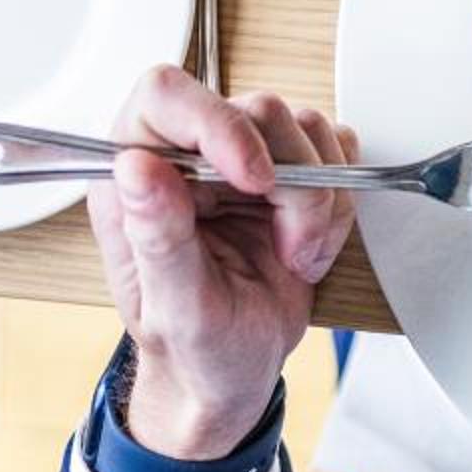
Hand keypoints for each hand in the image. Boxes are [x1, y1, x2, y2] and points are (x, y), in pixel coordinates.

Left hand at [86, 66, 357, 461]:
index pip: (166, 96)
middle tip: (288, 246)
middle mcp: (187, 156)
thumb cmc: (193, 351)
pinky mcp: (288, 169)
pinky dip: (337, 204)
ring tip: (297, 255)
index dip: (217, 122)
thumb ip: (157, 236)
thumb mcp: (176, 308)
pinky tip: (311, 245)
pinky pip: (335, 151)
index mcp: (138, 179)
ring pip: (303, 128)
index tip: (254, 179)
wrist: (235, 375)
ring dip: (318, 200)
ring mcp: (241, 159)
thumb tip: (134, 166)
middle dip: (289, 185)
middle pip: (255, 109)